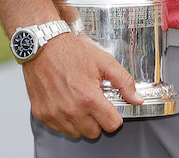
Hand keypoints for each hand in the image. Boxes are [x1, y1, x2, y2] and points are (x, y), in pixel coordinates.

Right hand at [22, 31, 141, 138]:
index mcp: (89, 98)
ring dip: (80, 122)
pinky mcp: (41, 114)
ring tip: (78, 101)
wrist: (43, 46)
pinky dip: (64, 120)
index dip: (114, 116)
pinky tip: (65, 102)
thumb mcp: (104, 62)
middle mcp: (71, 109)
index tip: (111, 109)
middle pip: (94, 132)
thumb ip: (124, 82)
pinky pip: (58, 128)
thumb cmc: (71, 51)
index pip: (111, 125)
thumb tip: (136, 99)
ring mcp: (54, 114)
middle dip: (97, 120)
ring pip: (75, 133)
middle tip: (94, 103)